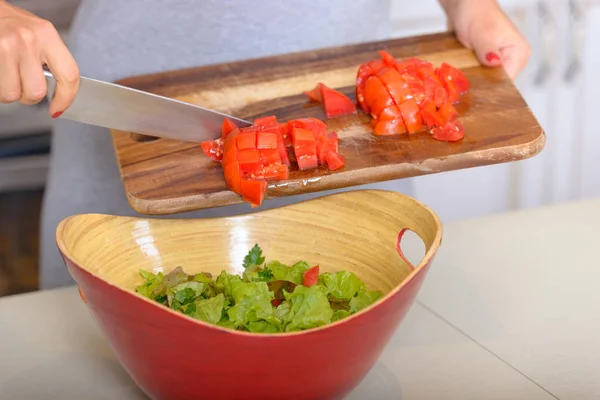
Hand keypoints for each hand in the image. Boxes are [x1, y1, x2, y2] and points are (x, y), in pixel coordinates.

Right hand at [0, 1, 78, 115]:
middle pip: (36, 92)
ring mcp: (6, 47)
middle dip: (29, 96)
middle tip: (25, 85)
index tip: (59, 108)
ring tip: (10, 76)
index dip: (66, 98)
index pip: (68, 75)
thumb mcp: (40, 35)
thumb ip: (52, 60)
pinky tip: (2, 73)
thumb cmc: (13, 24)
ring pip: (13, 94)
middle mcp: (27, 41)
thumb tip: (61, 92)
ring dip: (11, 92)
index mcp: (47, 36)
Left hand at [439, 0, 530, 79]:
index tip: (475, 87)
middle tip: (464, 84)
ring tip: (460, 79)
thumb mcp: (482, 33)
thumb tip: (495, 63)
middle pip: (496, 84)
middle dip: (481, 84)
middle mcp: (511, 60)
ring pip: (485, 81)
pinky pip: (477, 75)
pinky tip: (459, 76)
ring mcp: (497, 62)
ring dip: (472, 80)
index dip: (491, 86)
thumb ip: (488, 50)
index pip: (507, 82)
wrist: (463, 5)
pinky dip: (468, 76)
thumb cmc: (476, 13)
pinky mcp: (484, 63)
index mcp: (519, 54)